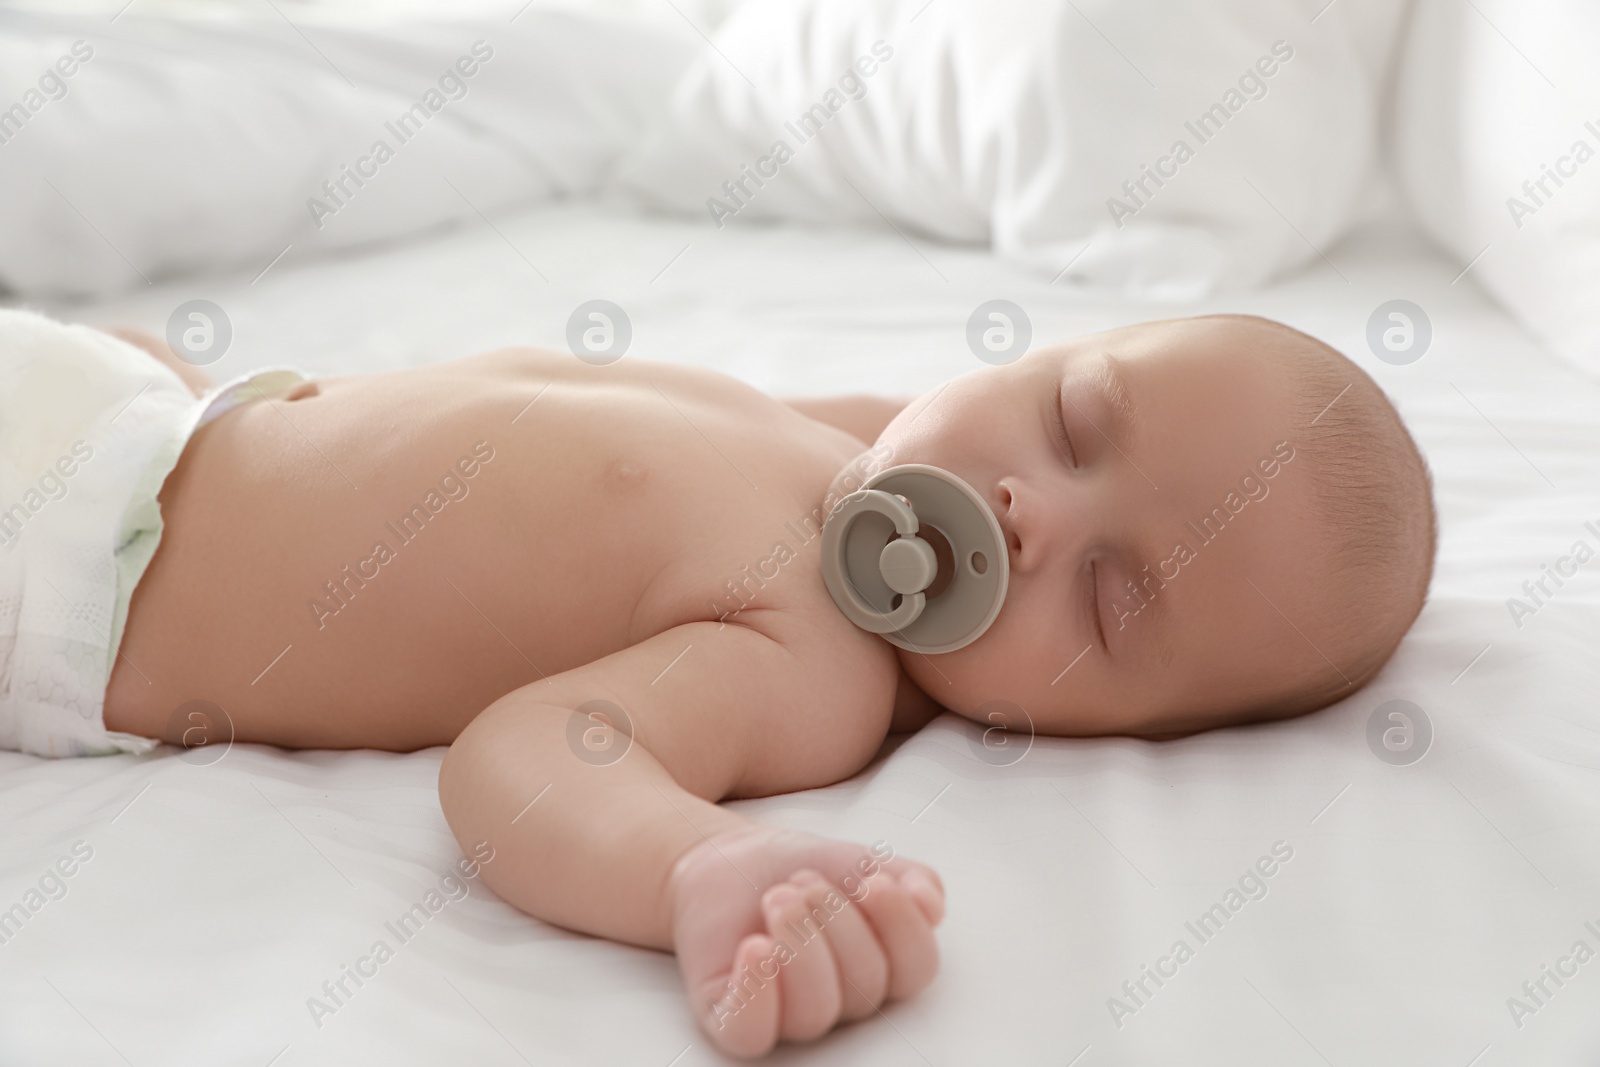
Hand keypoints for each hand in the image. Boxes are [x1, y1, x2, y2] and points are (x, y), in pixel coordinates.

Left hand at [667, 826, 943, 1057]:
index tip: (872, 880)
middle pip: (866, 985)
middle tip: (802, 882)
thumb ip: (911, 879)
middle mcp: (840, 1000)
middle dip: (836, 918)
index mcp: (881, 967)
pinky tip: (754, 947)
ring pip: (816, 1011)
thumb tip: (932, 905)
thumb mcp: (862, 862)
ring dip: (799, 943)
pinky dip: (756, 993)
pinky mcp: (733, 1017)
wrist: (728, 862)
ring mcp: (787, 1014)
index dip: (901, 926)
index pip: (916, 970)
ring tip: (777, 897)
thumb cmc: (797, 872)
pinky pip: (750, 1033)